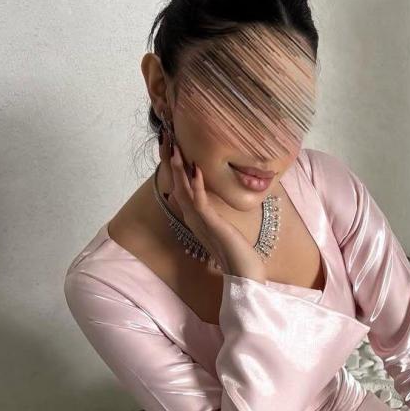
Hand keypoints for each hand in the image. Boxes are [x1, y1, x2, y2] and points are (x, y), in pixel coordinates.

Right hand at [159, 130, 267, 280]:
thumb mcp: (222, 230)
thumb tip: (208, 207)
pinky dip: (197, 184)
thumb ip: (213, 218)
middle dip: (172, 164)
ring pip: (184, 191)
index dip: (175, 170)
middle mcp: (194, 217)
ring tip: (174, 149)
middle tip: (167, 141)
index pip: (181, 189)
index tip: (172, 149)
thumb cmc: (236, 252)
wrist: (242, 270)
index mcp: (196, 217)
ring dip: (179, 170)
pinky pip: (199, 201)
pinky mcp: (209, 223)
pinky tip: (196, 169)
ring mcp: (200, 220)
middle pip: (178, 185)